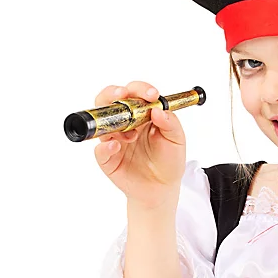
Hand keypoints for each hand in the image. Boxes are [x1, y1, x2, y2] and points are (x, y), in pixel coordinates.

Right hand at [90, 79, 185, 211]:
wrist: (162, 189)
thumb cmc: (168, 161)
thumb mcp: (177, 140)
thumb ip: (171, 123)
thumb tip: (158, 109)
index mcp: (141, 113)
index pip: (134, 92)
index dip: (140, 89)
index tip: (152, 94)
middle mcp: (124, 122)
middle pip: (109, 99)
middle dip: (114, 93)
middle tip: (123, 95)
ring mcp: (114, 139)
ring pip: (101, 120)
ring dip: (114, 121)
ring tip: (131, 134)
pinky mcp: (108, 158)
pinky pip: (99, 149)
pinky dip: (105, 146)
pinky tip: (116, 146)